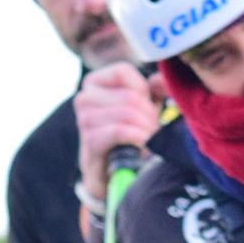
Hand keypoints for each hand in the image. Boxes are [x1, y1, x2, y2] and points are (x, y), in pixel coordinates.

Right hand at [74, 63, 163, 205]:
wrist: (110, 171)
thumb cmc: (127, 132)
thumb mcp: (143, 105)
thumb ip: (155, 88)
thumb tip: (160, 79)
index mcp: (94, 82)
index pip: (123, 71)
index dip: (142, 89)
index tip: (148, 106)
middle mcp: (84, 97)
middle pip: (129, 96)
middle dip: (149, 114)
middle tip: (153, 129)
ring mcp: (83, 120)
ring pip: (126, 113)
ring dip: (145, 128)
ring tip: (149, 138)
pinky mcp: (89, 140)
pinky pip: (119, 131)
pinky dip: (137, 138)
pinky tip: (144, 146)